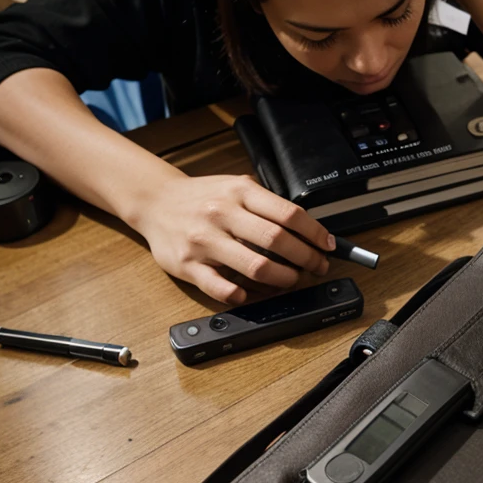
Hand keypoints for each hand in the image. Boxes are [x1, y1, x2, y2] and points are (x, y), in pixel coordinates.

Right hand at [131, 172, 333, 302]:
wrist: (155, 201)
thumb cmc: (202, 198)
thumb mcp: (236, 186)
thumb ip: (267, 204)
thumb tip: (308, 230)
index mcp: (239, 192)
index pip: (289, 214)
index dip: (315, 234)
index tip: (327, 246)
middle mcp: (222, 214)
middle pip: (277, 241)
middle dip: (306, 259)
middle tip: (316, 267)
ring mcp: (205, 241)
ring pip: (256, 267)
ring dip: (283, 279)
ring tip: (292, 280)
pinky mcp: (189, 265)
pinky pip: (222, 288)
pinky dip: (244, 295)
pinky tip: (253, 292)